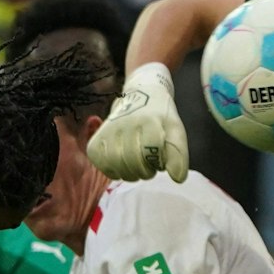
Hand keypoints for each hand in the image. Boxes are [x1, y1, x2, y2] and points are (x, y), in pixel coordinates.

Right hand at [86, 62, 188, 182]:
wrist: (140, 95)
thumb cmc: (160, 117)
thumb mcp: (175, 130)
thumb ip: (178, 153)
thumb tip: (178, 178)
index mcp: (148, 120)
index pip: (152, 151)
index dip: (158, 162)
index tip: (160, 160)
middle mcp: (125, 123)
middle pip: (134, 161)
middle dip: (146, 171)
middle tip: (149, 167)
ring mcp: (107, 132)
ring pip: (117, 165)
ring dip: (131, 174)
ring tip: (137, 168)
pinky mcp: (95, 142)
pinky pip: (103, 166)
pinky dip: (114, 172)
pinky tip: (122, 166)